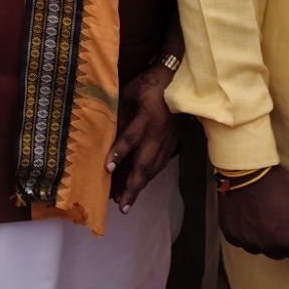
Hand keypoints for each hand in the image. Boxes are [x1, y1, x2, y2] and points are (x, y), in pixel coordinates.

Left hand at [105, 63, 179, 211]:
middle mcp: (159, 134)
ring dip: (139, 187)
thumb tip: (106, 132)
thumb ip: (120, 112)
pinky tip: (140, 186)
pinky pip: (160, 165)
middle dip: (131, 186)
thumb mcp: (131, 92)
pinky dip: (149, 178)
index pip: (131, 138)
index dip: (119, 154)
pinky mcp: (173, 144)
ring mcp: (168, 141)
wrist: (181, 83)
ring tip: (126, 202)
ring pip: (153, 169)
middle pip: (144, 164)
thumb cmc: (150, 84)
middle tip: (120, 205)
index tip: (107, 169)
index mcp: (147, 117)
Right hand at [218, 166, 288, 260]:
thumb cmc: (277, 184)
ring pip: (260, 248)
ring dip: (263, 238)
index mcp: (288, 240)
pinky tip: (248, 215)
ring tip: (261, 215)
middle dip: (282, 240)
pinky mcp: (231, 234)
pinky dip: (246, 232)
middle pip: (280, 253)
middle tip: (278, 219)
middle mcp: (267, 246)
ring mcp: (247, 241)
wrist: (247, 170)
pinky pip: (242, 241)